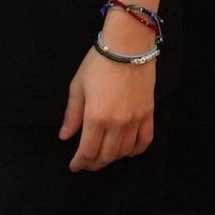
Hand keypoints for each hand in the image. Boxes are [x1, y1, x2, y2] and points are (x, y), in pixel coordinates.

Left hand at [59, 44, 154, 171]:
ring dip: (112, 158)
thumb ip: (72, 114)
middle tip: (87, 164)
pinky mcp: (148, 115)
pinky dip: (135, 151)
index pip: (87, 150)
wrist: (128, 47)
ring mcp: (135, 121)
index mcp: (96, 117)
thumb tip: (65, 137)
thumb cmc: (98, 63)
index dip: (80, 162)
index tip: (74, 167)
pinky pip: (144, 141)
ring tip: (103, 157)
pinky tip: (127, 151)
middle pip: (106, 155)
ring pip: (124, 151)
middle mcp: (117, 124)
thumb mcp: (77, 86)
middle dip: (94, 163)